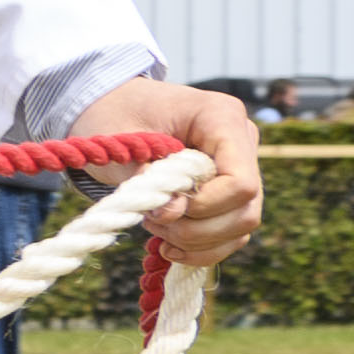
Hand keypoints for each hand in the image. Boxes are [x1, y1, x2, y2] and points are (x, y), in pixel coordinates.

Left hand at [67, 77, 262, 269]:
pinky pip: (230, 234)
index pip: (240, 180)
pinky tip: (167, 248)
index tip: (163, 208)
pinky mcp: (227, 191)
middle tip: (150, 220)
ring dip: (196, 240)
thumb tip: (173, 211)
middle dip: (196, 228)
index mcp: (221, 117)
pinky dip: (201, 249)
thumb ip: (147, 176)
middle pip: (246, 209)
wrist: (107, 104)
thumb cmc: (112, 114)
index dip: (205, 206)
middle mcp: (241, 141)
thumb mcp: (119, 139)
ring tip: (153, 226)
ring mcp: (239, 167)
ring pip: (241, 226)